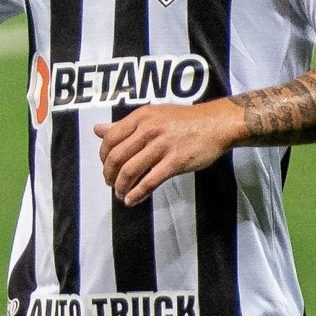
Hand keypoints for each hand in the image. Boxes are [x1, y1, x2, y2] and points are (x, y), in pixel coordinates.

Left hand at [95, 100, 244, 205]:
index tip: (106, 167)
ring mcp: (163, 145)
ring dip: (121, 187)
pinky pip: (150, 181)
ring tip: (120, 194)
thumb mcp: (152, 115)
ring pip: (130, 171)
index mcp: (141, 117)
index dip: (103, 158)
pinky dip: (137, 194)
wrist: (218, 124)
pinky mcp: (176, 161)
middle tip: (110, 184)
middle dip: (109, 175)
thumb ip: (124, 125)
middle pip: (117, 158)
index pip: (110, 139)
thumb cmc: (184, 121)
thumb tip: (97, 129)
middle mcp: (149, 129)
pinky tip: (132, 200)